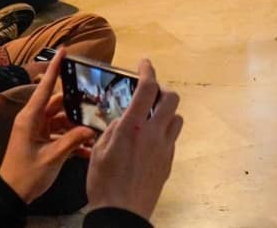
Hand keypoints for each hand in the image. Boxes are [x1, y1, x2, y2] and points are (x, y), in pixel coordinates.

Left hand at [0, 48, 95, 202]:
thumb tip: (90, 129)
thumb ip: (72, 141)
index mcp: (30, 118)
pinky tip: (86, 149)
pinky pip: (60, 133)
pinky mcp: (41, 140)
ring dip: (76, 126)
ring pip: (62, 119)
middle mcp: (33, 119)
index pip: (45, 87)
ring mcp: (37, 130)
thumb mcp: (52, 157)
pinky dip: (72, 139)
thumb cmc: (26, 175)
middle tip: (95, 105)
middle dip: (76, 106)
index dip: (55, 68)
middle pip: (59, 104)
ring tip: (94, 132)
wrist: (12, 195)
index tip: (63, 50)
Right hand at [86, 59, 181, 220]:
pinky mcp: (168, 162)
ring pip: (177, 118)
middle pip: (171, 98)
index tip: (144, 63)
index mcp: (132, 128)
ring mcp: (164, 148)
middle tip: (150, 93)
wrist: (122, 214)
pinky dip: (165, 132)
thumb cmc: (104, 184)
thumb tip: (123, 121)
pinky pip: (173, 138)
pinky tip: (150, 140)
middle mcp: (153, 134)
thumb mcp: (99, 151)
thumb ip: (113, 130)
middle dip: (162, 90)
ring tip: (151, 117)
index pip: (147, 89)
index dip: (148, 71)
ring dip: (166, 112)